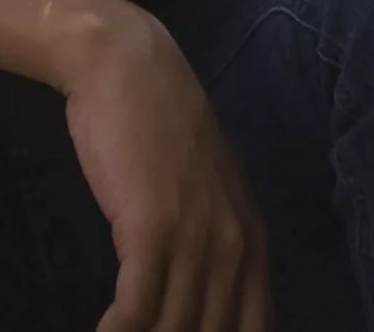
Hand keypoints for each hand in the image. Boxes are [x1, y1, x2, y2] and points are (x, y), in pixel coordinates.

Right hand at [60, 9, 269, 331]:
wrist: (125, 68)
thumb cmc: (156, 119)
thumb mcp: (205, 183)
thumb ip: (213, 229)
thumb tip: (198, 273)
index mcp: (254, 240)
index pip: (253, 325)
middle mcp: (235, 249)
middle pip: (212, 330)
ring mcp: (195, 241)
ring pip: (174, 325)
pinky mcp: (150, 232)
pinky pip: (138, 306)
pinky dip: (119, 330)